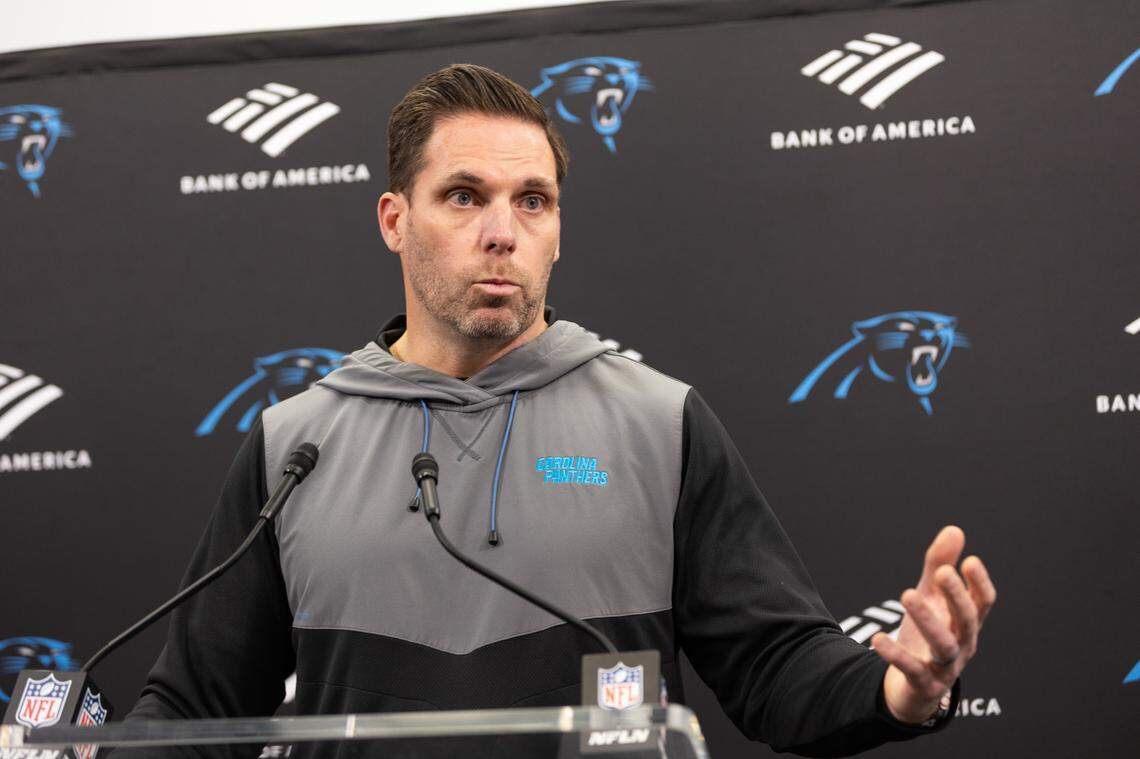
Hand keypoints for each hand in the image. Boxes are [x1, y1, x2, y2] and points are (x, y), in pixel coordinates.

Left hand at [870, 525, 995, 724]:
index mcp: (966, 622)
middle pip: (966, 620)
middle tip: (942, 572)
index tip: (970, 561)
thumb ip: (939, 565)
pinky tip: (877, 638)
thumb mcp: (931, 597)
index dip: (980, 583)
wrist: (913, 687)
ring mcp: (946, 667)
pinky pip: (912, 670)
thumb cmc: (927, 634)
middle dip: (956, 596)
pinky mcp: (925, 684)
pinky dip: (896, 655)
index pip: (983, 602)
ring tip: (906, 594)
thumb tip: (955, 529)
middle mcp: (963, 644)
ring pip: (943, 645)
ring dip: (927, 620)